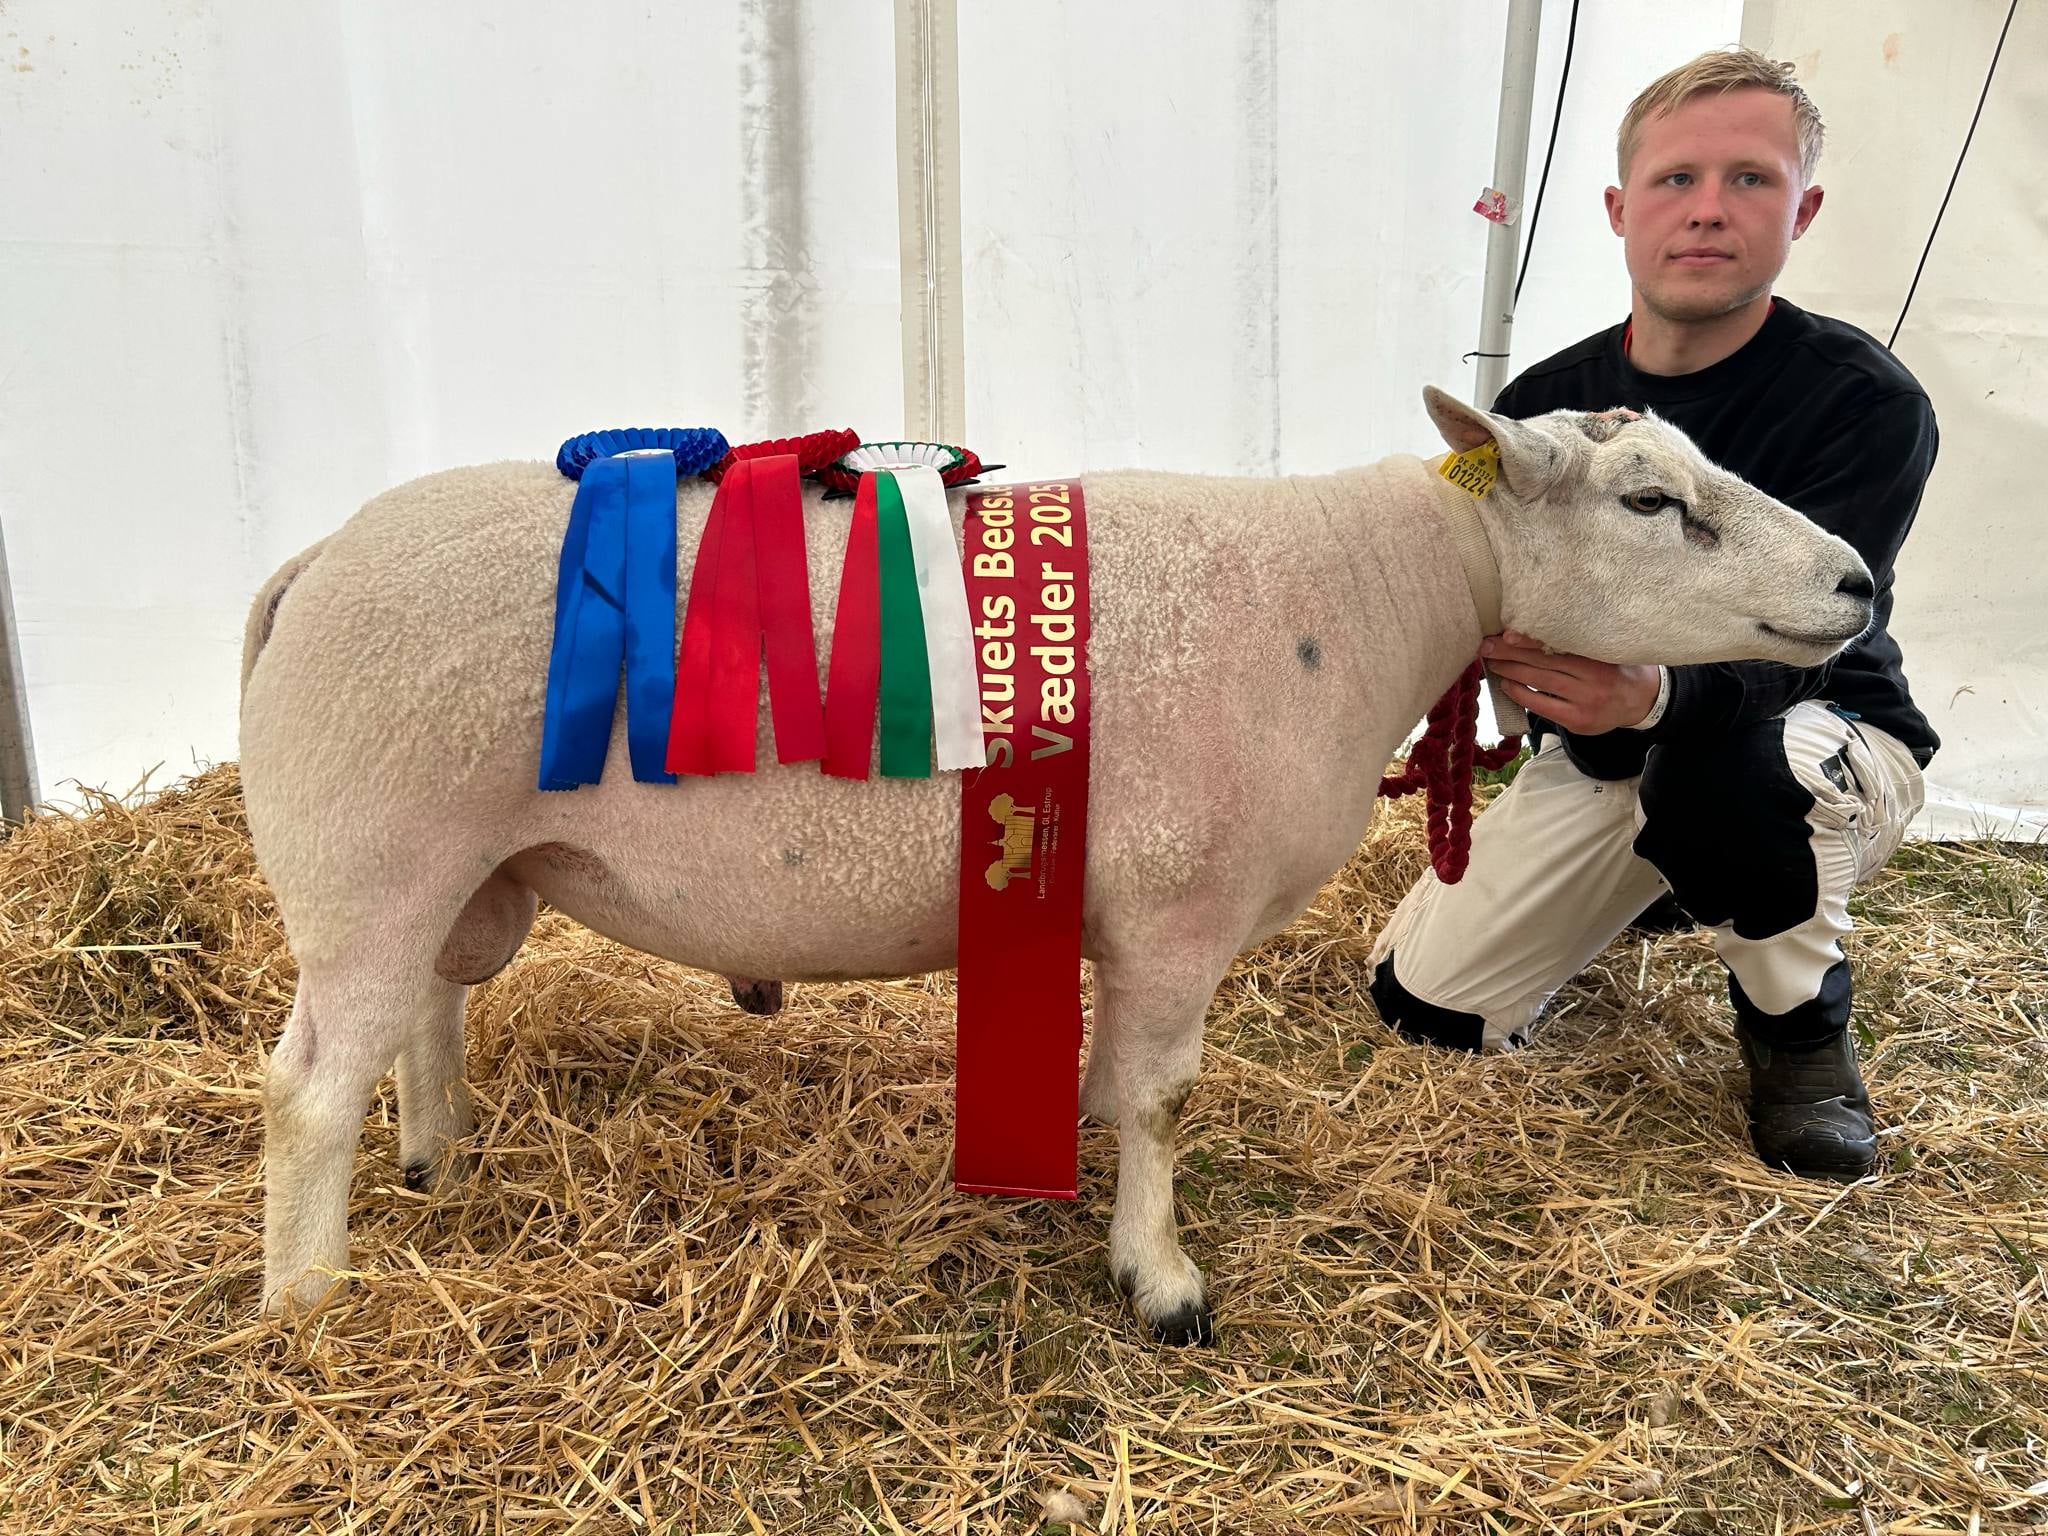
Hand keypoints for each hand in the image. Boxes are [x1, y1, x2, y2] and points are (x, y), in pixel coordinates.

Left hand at [1480, 630, 1662, 735]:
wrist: (1642, 700)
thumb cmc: (1617, 668)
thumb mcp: (1605, 649)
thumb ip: (1578, 642)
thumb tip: (1532, 630)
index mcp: (1599, 657)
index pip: (1558, 646)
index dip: (1530, 640)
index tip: (1506, 633)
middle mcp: (1593, 680)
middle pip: (1543, 663)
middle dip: (1511, 654)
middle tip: (1487, 645)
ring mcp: (1584, 703)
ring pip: (1540, 684)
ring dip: (1511, 672)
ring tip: (1492, 662)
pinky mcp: (1577, 721)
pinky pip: (1542, 706)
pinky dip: (1521, 695)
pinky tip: (1507, 685)